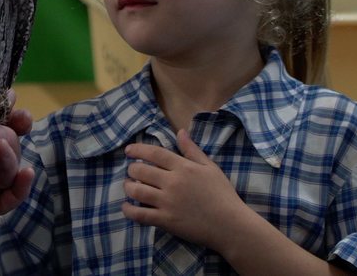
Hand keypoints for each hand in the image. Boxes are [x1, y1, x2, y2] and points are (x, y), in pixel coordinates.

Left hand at [0, 90, 34, 218]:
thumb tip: (12, 96)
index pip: (5, 132)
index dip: (17, 125)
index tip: (22, 117)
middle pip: (10, 151)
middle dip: (9, 139)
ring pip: (8, 173)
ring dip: (10, 157)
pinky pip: (3, 203)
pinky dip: (19, 190)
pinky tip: (26, 174)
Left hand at [122, 129, 247, 249]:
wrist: (230, 225)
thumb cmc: (222, 194)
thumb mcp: (210, 167)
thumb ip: (192, 150)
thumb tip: (180, 132)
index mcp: (183, 167)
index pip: (154, 153)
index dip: (138, 149)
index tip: (128, 150)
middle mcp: (172, 182)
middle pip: (142, 170)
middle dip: (132, 168)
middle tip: (131, 170)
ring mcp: (168, 202)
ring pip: (138, 191)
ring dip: (128, 186)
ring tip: (129, 186)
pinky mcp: (166, 220)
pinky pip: (141, 214)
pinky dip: (129, 210)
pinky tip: (126, 207)